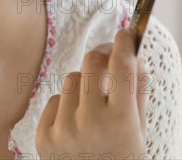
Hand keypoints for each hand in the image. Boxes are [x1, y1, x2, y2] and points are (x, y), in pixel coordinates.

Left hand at [36, 28, 147, 158]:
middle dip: (102, 54)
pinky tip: (74, 124)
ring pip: (71, 79)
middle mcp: (89, 122)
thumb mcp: (139, 130)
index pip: (121, 68)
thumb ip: (137, 91)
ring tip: (92, 105)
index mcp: (120, 121)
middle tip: (108, 54)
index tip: (125, 33)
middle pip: (90, 63)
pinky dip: (66, 105)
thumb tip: (133, 54)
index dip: (124, 44)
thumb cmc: (121, 158)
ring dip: (83, 84)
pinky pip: (54, 100)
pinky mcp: (43, 135)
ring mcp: (63, 128)